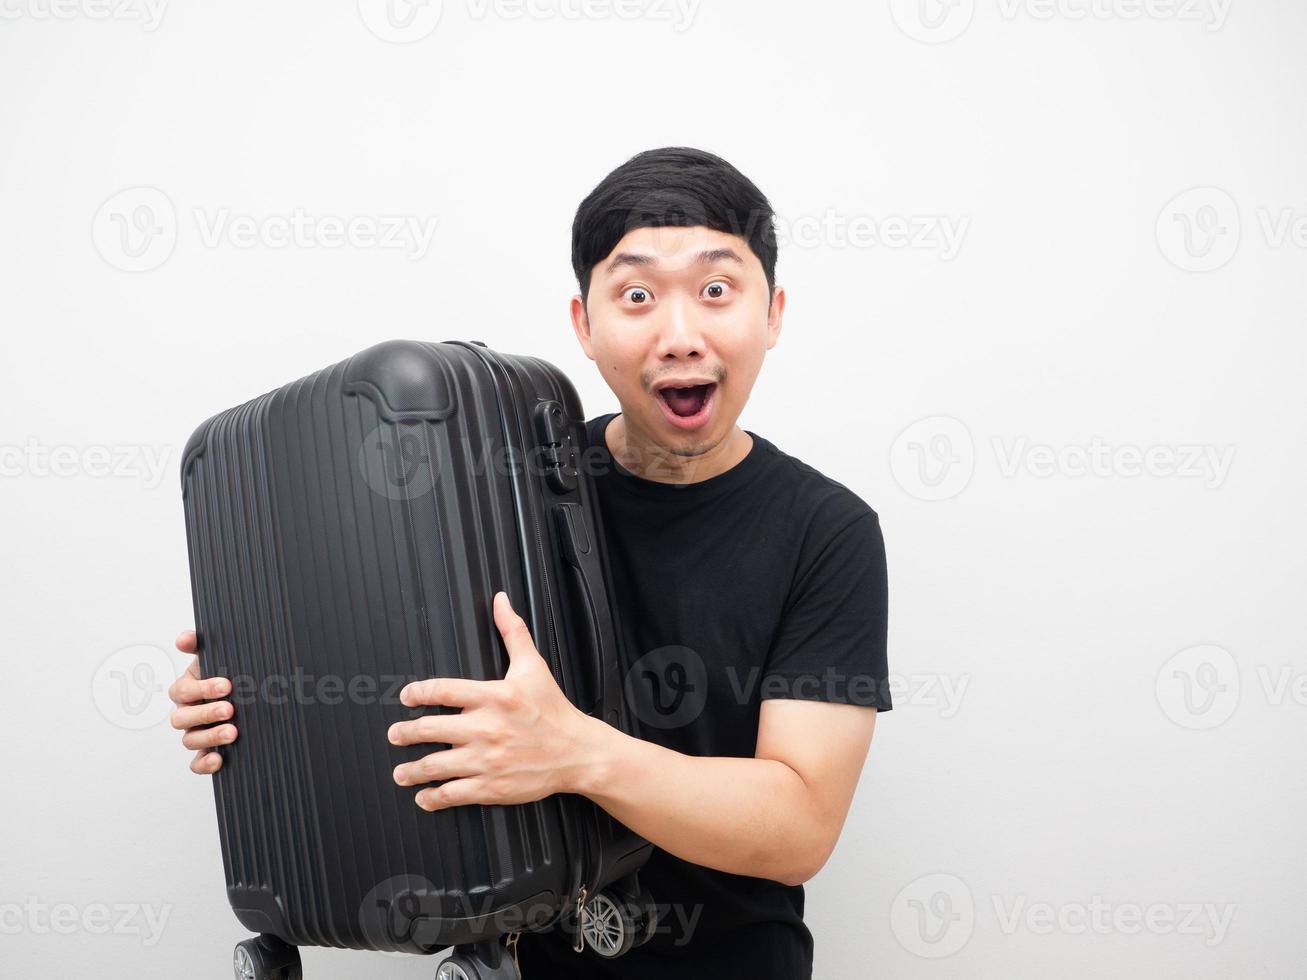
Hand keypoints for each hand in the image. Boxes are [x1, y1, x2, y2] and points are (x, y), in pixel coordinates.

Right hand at [168, 630, 237, 773]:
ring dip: (209, 737)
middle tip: (230, 709)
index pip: (183, 690)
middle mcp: (186, 713)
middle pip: (182, 718)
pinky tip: (219, 760)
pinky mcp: (205, 752)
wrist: (248, 694)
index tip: (226, 685)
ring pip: (190, 740)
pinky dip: (204, 764)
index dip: (202, 688)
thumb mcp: (218, 657)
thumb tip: (184, 638)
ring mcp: (195, 734)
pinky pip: (197, 763)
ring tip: (233, 732)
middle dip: (206, 713)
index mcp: (186, 690)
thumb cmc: (229, 675)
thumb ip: (200, 645)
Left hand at [388, 592, 600, 810]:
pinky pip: (453, 794)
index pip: (443, 690)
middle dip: (405, 734)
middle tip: (395, 734)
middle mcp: (487, 728)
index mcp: (494, 696)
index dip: (418, 693)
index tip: (407, 697)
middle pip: (430, 729)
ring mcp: (487, 760)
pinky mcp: (492, 786)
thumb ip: (513, 632)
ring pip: (436, 765)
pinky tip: (425, 797)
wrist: (577, 752)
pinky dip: (434, 797)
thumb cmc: (553, 710)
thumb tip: (500, 602)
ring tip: (400, 772)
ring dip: (411, 771)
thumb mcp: (533, 666)